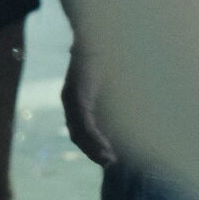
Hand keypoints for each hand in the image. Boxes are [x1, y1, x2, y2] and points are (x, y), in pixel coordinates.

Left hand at [61, 45, 117, 168]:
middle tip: (110, 164)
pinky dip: (95, 137)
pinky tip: (107, 147)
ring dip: (94, 149)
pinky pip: (84, 121)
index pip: (80, 131)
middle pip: (77, 135)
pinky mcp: (78, 93)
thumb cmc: (112, 59)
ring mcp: (72, 97)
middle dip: (93, 152)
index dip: (93, 148)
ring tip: (109, 160)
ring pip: (79, 131)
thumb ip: (114, 105)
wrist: (103, 35)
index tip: (110, 160)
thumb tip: (128, 125)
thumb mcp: (113, 87)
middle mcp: (70, 100)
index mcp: (77, 99)